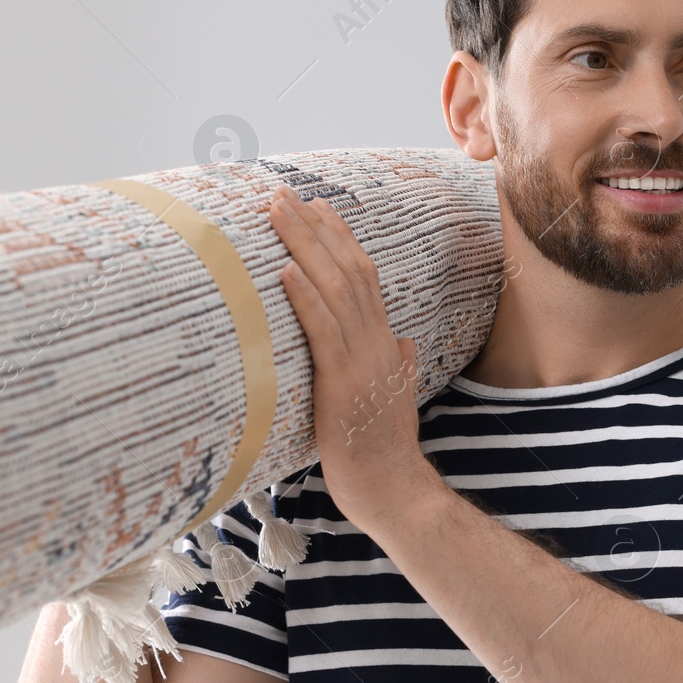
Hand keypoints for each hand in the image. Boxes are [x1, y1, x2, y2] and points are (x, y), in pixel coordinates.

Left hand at [268, 183, 442, 531]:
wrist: (393, 488)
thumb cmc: (382, 449)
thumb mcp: (393, 399)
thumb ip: (399, 367)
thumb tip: (404, 344)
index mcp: (384, 342)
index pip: (363, 276)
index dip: (339, 237)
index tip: (316, 206)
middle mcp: (377, 340)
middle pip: (347, 268)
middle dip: (314, 227)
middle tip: (283, 194)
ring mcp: (362, 359)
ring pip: (334, 288)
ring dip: (304, 246)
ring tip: (277, 214)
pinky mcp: (342, 382)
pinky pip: (324, 330)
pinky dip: (305, 296)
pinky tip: (286, 270)